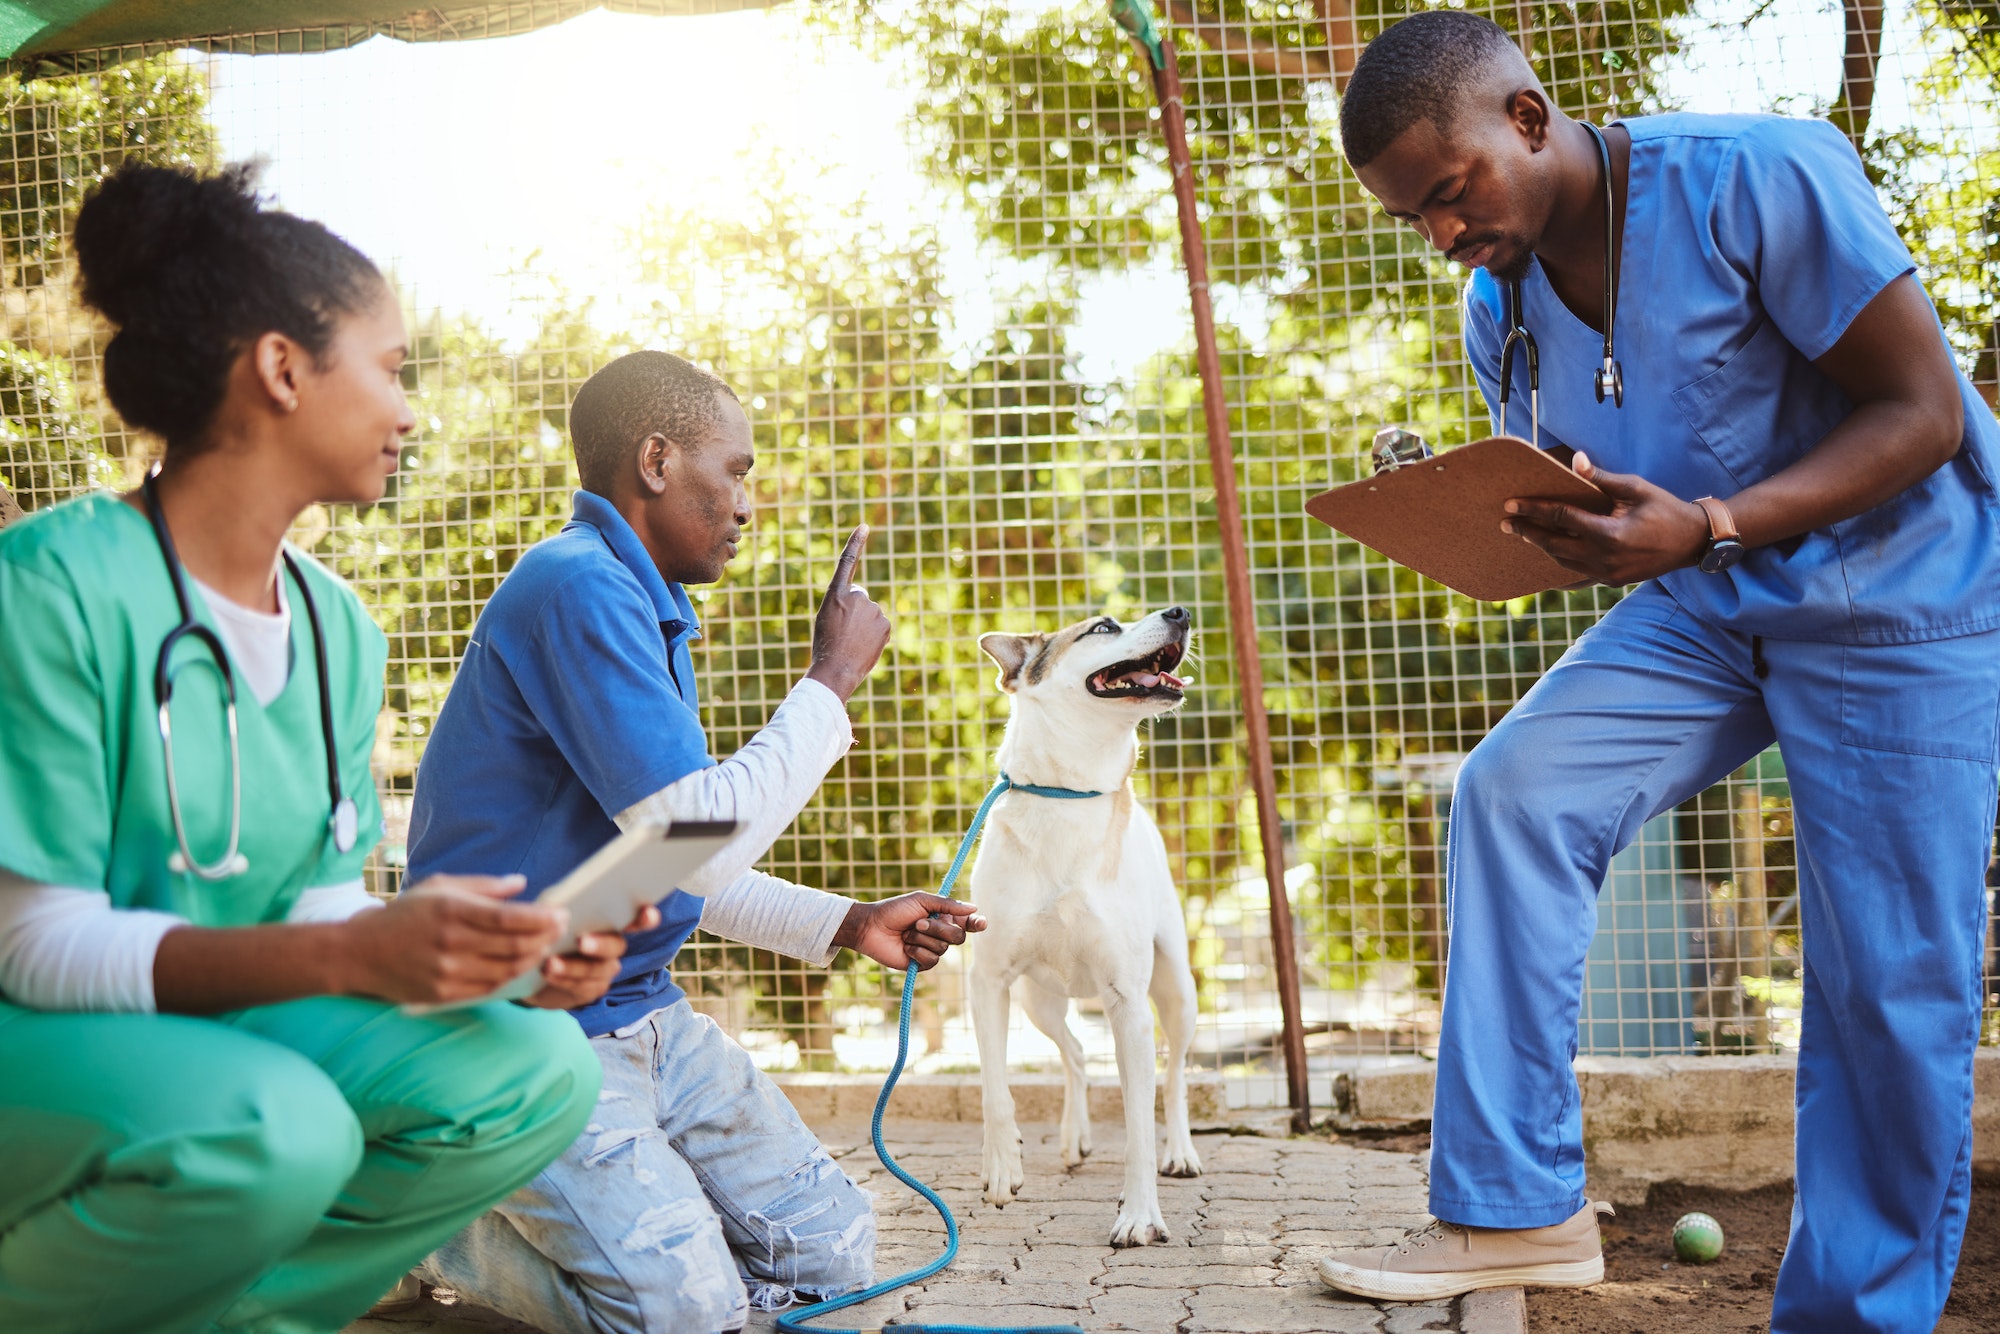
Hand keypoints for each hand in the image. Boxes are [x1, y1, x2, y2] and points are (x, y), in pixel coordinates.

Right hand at [333, 874, 566, 1004]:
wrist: (359, 953)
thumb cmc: (404, 914)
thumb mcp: (439, 887)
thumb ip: (483, 886)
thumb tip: (522, 884)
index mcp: (451, 910)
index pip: (509, 917)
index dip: (541, 918)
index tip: (561, 914)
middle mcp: (451, 942)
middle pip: (514, 946)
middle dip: (545, 938)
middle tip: (562, 930)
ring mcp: (447, 971)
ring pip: (507, 969)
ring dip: (533, 959)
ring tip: (547, 947)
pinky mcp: (443, 993)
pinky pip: (490, 987)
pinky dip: (511, 976)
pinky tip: (521, 965)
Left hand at [521, 904, 660, 1009]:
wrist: (533, 967)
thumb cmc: (547, 931)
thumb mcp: (551, 915)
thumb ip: (560, 909)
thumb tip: (557, 906)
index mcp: (609, 922)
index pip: (635, 919)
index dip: (646, 918)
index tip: (647, 914)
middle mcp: (613, 946)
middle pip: (616, 946)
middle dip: (600, 944)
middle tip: (581, 942)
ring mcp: (605, 969)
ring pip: (598, 969)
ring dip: (573, 967)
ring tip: (550, 964)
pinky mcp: (592, 989)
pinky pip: (583, 986)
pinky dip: (564, 980)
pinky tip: (548, 974)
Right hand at [805, 525, 890, 700]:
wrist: (836, 669)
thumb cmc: (826, 645)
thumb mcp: (827, 618)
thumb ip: (846, 606)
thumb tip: (869, 608)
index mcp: (836, 594)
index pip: (847, 562)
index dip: (856, 543)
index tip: (864, 526)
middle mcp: (857, 596)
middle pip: (860, 599)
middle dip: (856, 611)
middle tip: (844, 631)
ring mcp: (873, 610)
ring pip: (870, 614)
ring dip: (864, 626)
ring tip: (852, 641)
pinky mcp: (885, 624)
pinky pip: (880, 626)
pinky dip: (874, 635)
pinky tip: (864, 646)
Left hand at [832, 893, 986, 970]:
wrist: (871, 927)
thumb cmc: (894, 910)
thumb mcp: (921, 900)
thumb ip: (947, 904)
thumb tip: (974, 908)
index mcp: (942, 917)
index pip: (967, 923)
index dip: (976, 924)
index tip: (980, 923)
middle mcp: (940, 934)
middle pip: (958, 937)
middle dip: (939, 929)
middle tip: (918, 922)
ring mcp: (931, 949)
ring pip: (943, 949)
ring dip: (922, 938)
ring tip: (906, 933)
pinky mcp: (921, 964)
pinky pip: (931, 960)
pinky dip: (917, 951)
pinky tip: (905, 947)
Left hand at [1500, 452, 1710, 585]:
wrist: (1693, 541)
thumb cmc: (1665, 509)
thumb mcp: (1635, 488)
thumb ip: (1602, 479)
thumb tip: (1575, 461)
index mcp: (1610, 534)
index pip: (1561, 519)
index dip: (1534, 510)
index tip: (1511, 503)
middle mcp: (1605, 558)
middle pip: (1554, 545)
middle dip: (1528, 532)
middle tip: (1506, 522)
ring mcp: (1607, 574)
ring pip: (1563, 562)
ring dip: (1541, 547)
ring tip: (1522, 533)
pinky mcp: (1611, 581)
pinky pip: (1577, 575)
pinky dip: (1560, 564)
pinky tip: (1547, 555)